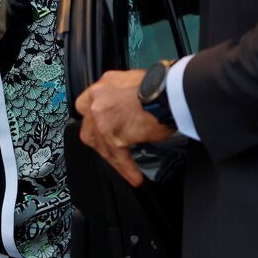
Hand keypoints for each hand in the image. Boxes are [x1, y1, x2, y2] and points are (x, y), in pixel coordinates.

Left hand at [74, 71, 175, 186]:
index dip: (94, 116)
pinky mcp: (112, 135)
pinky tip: (134, 177)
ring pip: (101, 144)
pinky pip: (118, 156)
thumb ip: (127, 92)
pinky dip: (127, 168)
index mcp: (106, 83)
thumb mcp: (137, 80)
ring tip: (127, 168)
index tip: (102, 124)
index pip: (89, 102)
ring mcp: (101, 117)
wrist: (168, 91)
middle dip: (99, 138)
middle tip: (112, 145)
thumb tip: (134, 104)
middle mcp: (99, 98)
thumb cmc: (161, 84)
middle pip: (88, 126)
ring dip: (114, 157)